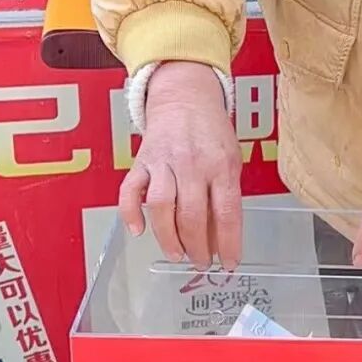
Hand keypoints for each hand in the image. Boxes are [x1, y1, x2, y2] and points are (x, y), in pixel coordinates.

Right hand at [119, 62, 242, 271]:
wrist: (185, 97)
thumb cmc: (212, 132)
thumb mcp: (231, 159)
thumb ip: (226, 195)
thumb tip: (221, 238)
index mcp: (221, 165)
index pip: (227, 212)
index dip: (229, 243)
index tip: (230, 263)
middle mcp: (192, 164)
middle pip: (192, 215)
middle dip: (197, 247)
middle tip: (201, 262)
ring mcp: (164, 162)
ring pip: (161, 206)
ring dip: (167, 237)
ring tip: (177, 254)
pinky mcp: (141, 162)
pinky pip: (130, 191)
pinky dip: (130, 213)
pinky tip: (137, 230)